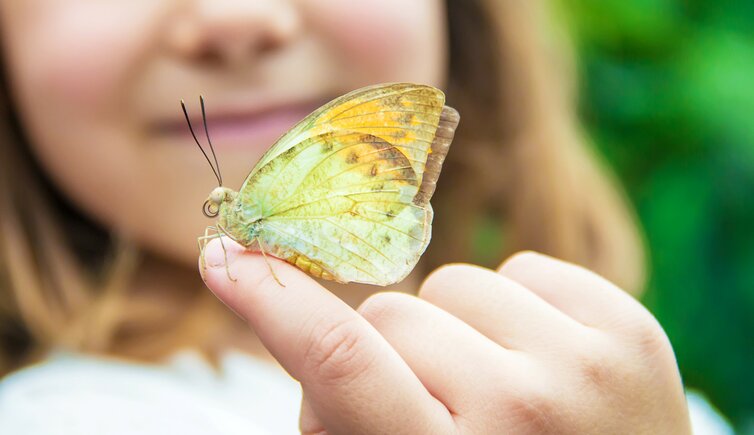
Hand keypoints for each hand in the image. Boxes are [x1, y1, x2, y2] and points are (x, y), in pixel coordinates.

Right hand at [201, 239, 690, 433]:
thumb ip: (345, 416)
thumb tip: (297, 321)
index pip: (341, 360)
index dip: (273, 301)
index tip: (228, 257)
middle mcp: (524, 411)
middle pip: (392, 314)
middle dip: (388, 351)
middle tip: (427, 401)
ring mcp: (586, 364)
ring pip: (454, 283)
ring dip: (453, 329)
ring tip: (495, 387)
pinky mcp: (630, 329)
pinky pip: (522, 268)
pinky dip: (512, 308)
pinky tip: (538, 359)